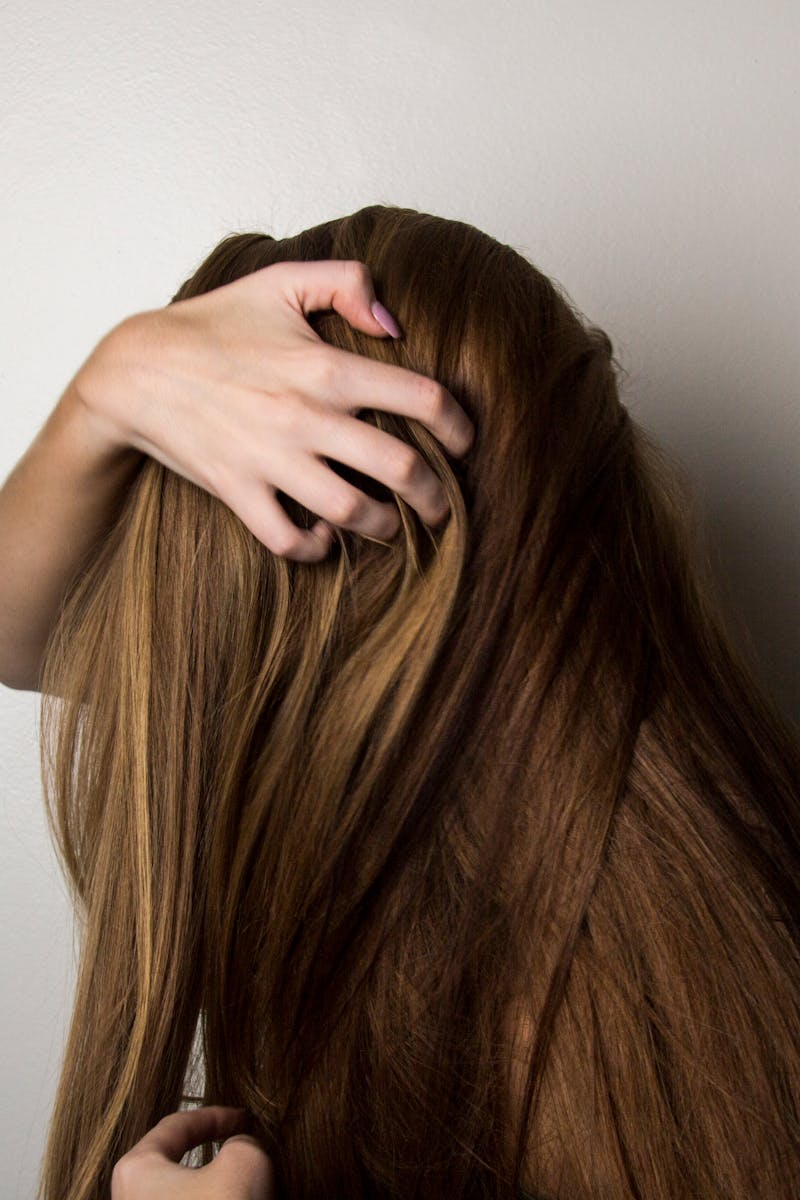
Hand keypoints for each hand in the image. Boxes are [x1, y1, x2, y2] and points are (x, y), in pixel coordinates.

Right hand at [76, 259, 474, 561]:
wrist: (136, 369)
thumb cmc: (212, 325)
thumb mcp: (279, 282)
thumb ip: (346, 283)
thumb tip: (395, 325)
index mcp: (326, 365)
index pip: (423, 398)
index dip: (460, 426)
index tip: (465, 443)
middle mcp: (306, 416)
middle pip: (402, 470)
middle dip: (437, 497)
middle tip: (443, 507)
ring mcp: (271, 460)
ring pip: (354, 513)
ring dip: (385, 527)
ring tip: (392, 526)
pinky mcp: (238, 492)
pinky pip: (289, 540)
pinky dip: (316, 548)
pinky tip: (326, 536)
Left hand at [110, 1105, 274, 1198]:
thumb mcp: (245, 1160)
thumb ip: (242, 1139)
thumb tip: (240, 1148)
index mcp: (135, 1169)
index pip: (179, 1124)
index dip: (218, 1116)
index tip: (244, 1118)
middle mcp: (128, 1197)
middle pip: (180, 1162)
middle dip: (216, 1155)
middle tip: (246, 1150)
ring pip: (187, 1195)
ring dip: (217, 1188)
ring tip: (246, 1188)